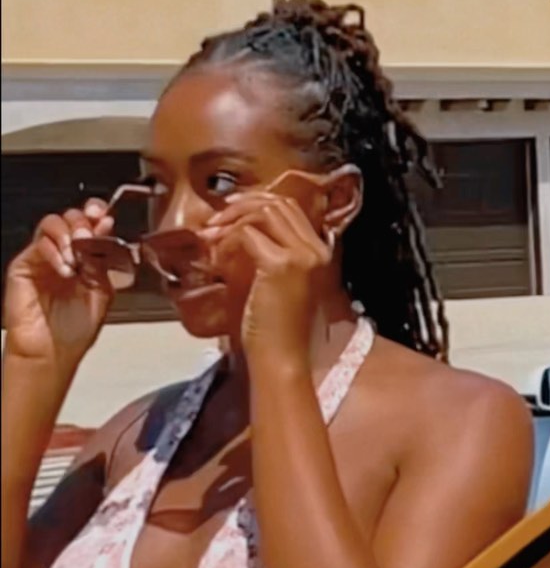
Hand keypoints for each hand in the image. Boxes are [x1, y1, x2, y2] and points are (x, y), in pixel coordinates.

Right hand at [3, 200, 116, 372]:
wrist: (53, 353)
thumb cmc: (74, 331)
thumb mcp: (102, 293)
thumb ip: (104, 261)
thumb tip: (106, 230)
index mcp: (86, 259)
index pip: (90, 224)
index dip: (97, 214)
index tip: (104, 217)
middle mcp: (65, 254)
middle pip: (71, 217)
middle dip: (82, 222)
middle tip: (88, 237)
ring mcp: (44, 258)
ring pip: (52, 223)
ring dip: (67, 234)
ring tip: (76, 258)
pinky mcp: (24, 264)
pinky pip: (38, 243)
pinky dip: (54, 251)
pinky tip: (65, 271)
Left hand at [200, 192, 331, 373]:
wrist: (283, 363)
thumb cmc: (279, 335)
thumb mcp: (281, 288)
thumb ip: (274, 260)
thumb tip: (245, 236)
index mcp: (320, 254)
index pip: (290, 210)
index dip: (257, 205)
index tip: (230, 215)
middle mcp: (316, 250)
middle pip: (278, 203)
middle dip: (241, 205)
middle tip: (215, 220)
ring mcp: (301, 256)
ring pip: (264, 211)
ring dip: (232, 219)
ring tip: (211, 237)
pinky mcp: (281, 265)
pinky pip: (248, 234)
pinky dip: (227, 242)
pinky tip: (218, 261)